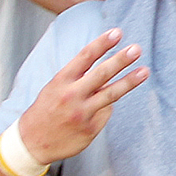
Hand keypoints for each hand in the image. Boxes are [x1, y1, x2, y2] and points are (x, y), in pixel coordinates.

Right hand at [13, 30, 147, 166]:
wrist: (32, 143)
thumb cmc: (47, 109)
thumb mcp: (55, 88)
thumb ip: (78, 77)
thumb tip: (107, 68)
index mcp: (61, 81)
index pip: (84, 57)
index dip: (102, 43)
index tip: (117, 32)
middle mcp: (72, 96)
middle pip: (101, 74)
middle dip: (120, 60)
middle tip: (137, 49)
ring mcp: (82, 113)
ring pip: (111, 94)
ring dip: (129, 81)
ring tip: (144, 71)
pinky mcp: (90, 129)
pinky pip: (105, 113)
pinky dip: (104, 108)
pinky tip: (93, 112)